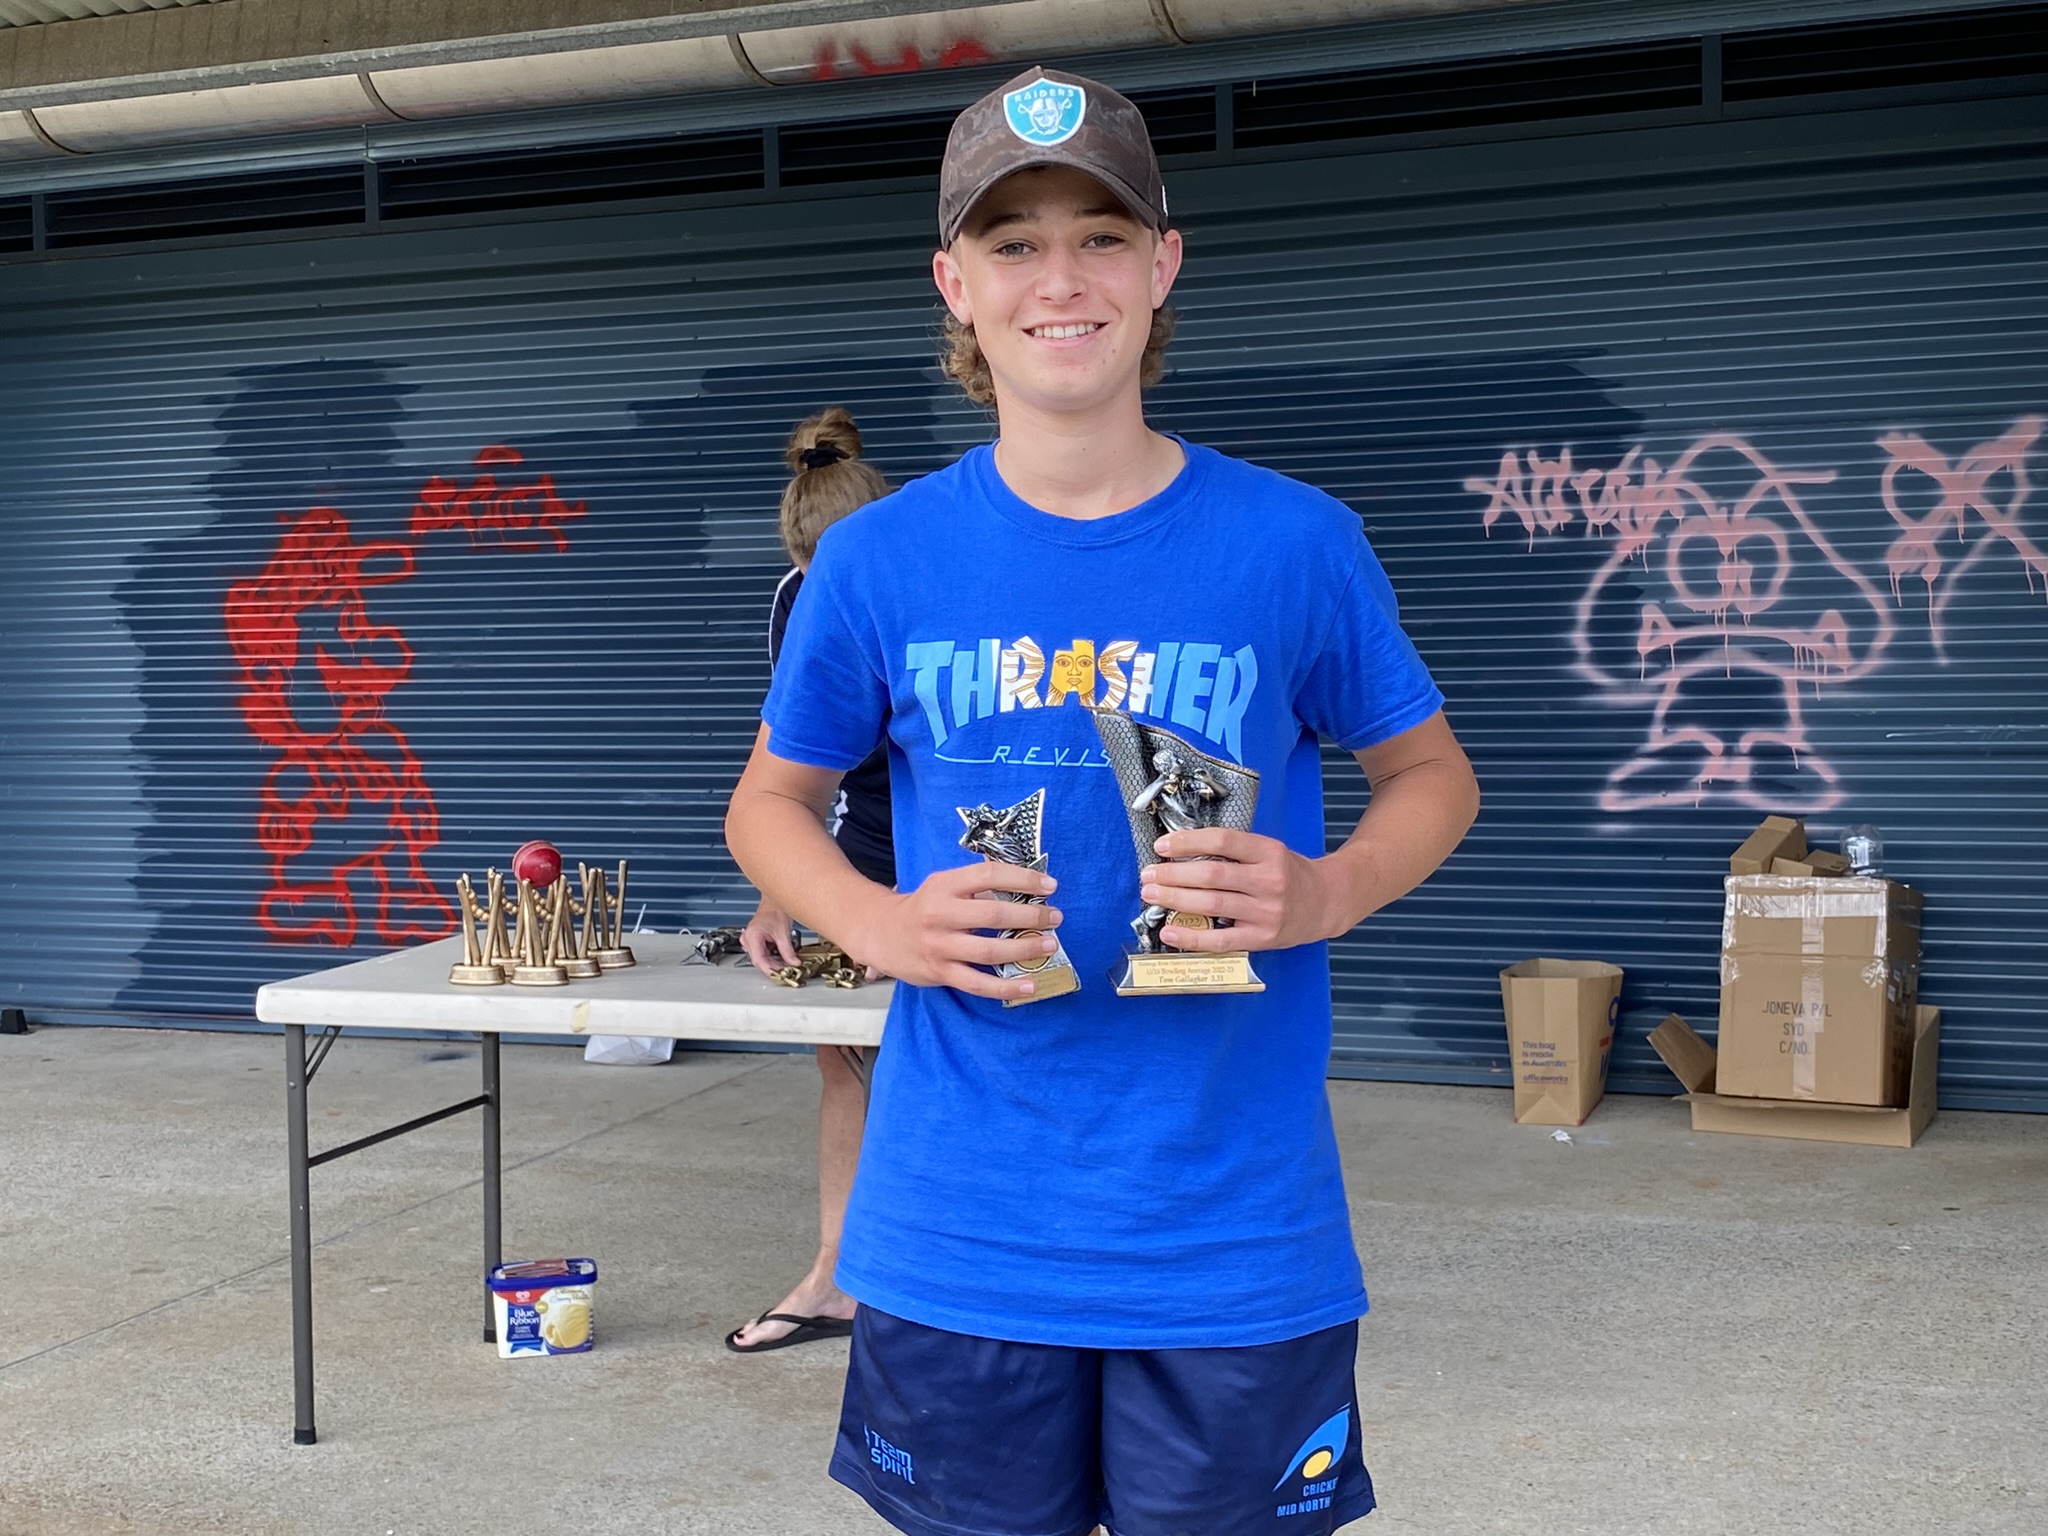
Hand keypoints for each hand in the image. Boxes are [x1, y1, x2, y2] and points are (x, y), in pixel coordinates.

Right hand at [739, 896, 800, 971]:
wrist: (774, 900)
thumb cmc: (775, 909)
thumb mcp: (783, 933)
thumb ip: (788, 951)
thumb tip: (793, 962)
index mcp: (752, 936)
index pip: (759, 960)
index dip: (770, 970)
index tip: (781, 974)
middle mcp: (748, 939)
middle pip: (759, 961)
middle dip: (773, 967)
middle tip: (787, 971)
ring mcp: (750, 940)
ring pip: (761, 959)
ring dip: (773, 963)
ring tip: (786, 966)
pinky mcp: (755, 940)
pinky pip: (762, 954)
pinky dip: (771, 958)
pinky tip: (781, 959)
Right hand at [846, 863, 1062, 1001]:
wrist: (881, 933)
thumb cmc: (924, 907)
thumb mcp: (943, 886)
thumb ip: (976, 885)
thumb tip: (1025, 885)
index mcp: (944, 886)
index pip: (988, 876)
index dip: (1023, 879)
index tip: (1050, 885)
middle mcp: (940, 914)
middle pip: (992, 915)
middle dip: (1030, 916)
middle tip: (1055, 918)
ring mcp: (939, 946)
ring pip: (989, 952)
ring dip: (1024, 950)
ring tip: (1049, 945)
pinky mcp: (940, 972)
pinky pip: (978, 984)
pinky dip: (1006, 987)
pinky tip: (1029, 985)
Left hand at [1141, 828, 1344, 952]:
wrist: (1326, 902)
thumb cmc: (1289, 874)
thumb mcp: (1269, 851)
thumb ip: (1234, 852)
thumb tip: (1181, 854)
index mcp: (1269, 852)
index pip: (1223, 841)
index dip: (1188, 842)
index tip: (1162, 846)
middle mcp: (1269, 881)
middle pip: (1212, 875)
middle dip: (1173, 874)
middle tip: (1148, 874)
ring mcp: (1267, 912)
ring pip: (1213, 904)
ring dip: (1176, 899)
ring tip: (1152, 895)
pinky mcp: (1263, 938)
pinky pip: (1221, 940)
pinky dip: (1192, 937)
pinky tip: (1170, 930)